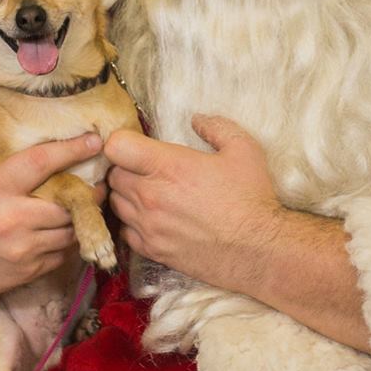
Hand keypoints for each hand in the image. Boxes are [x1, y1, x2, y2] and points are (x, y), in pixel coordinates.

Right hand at [0, 105, 104, 361]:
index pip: (41, 163)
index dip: (72, 149)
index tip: (95, 139)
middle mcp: (11, 218)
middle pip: (67, 201)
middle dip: (88, 191)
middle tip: (101, 179)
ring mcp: (23, 248)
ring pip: (71, 230)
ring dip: (81, 217)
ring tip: (88, 202)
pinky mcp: (31, 270)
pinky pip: (63, 253)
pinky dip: (68, 240)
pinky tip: (66, 228)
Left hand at [106, 115, 282, 293]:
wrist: (258, 250)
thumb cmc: (251, 199)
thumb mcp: (243, 150)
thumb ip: (216, 127)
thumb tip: (197, 119)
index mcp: (167, 167)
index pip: (116, 147)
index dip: (122, 141)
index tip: (137, 145)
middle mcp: (150, 196)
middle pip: (112, 175)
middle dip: (125, 168)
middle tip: (146, 169)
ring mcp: (148, 226)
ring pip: (115, 203)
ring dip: (127, 195)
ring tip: (149, 194)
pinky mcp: (152, 250)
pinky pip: (125, 232)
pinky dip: (132, 223)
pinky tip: (153, 219)